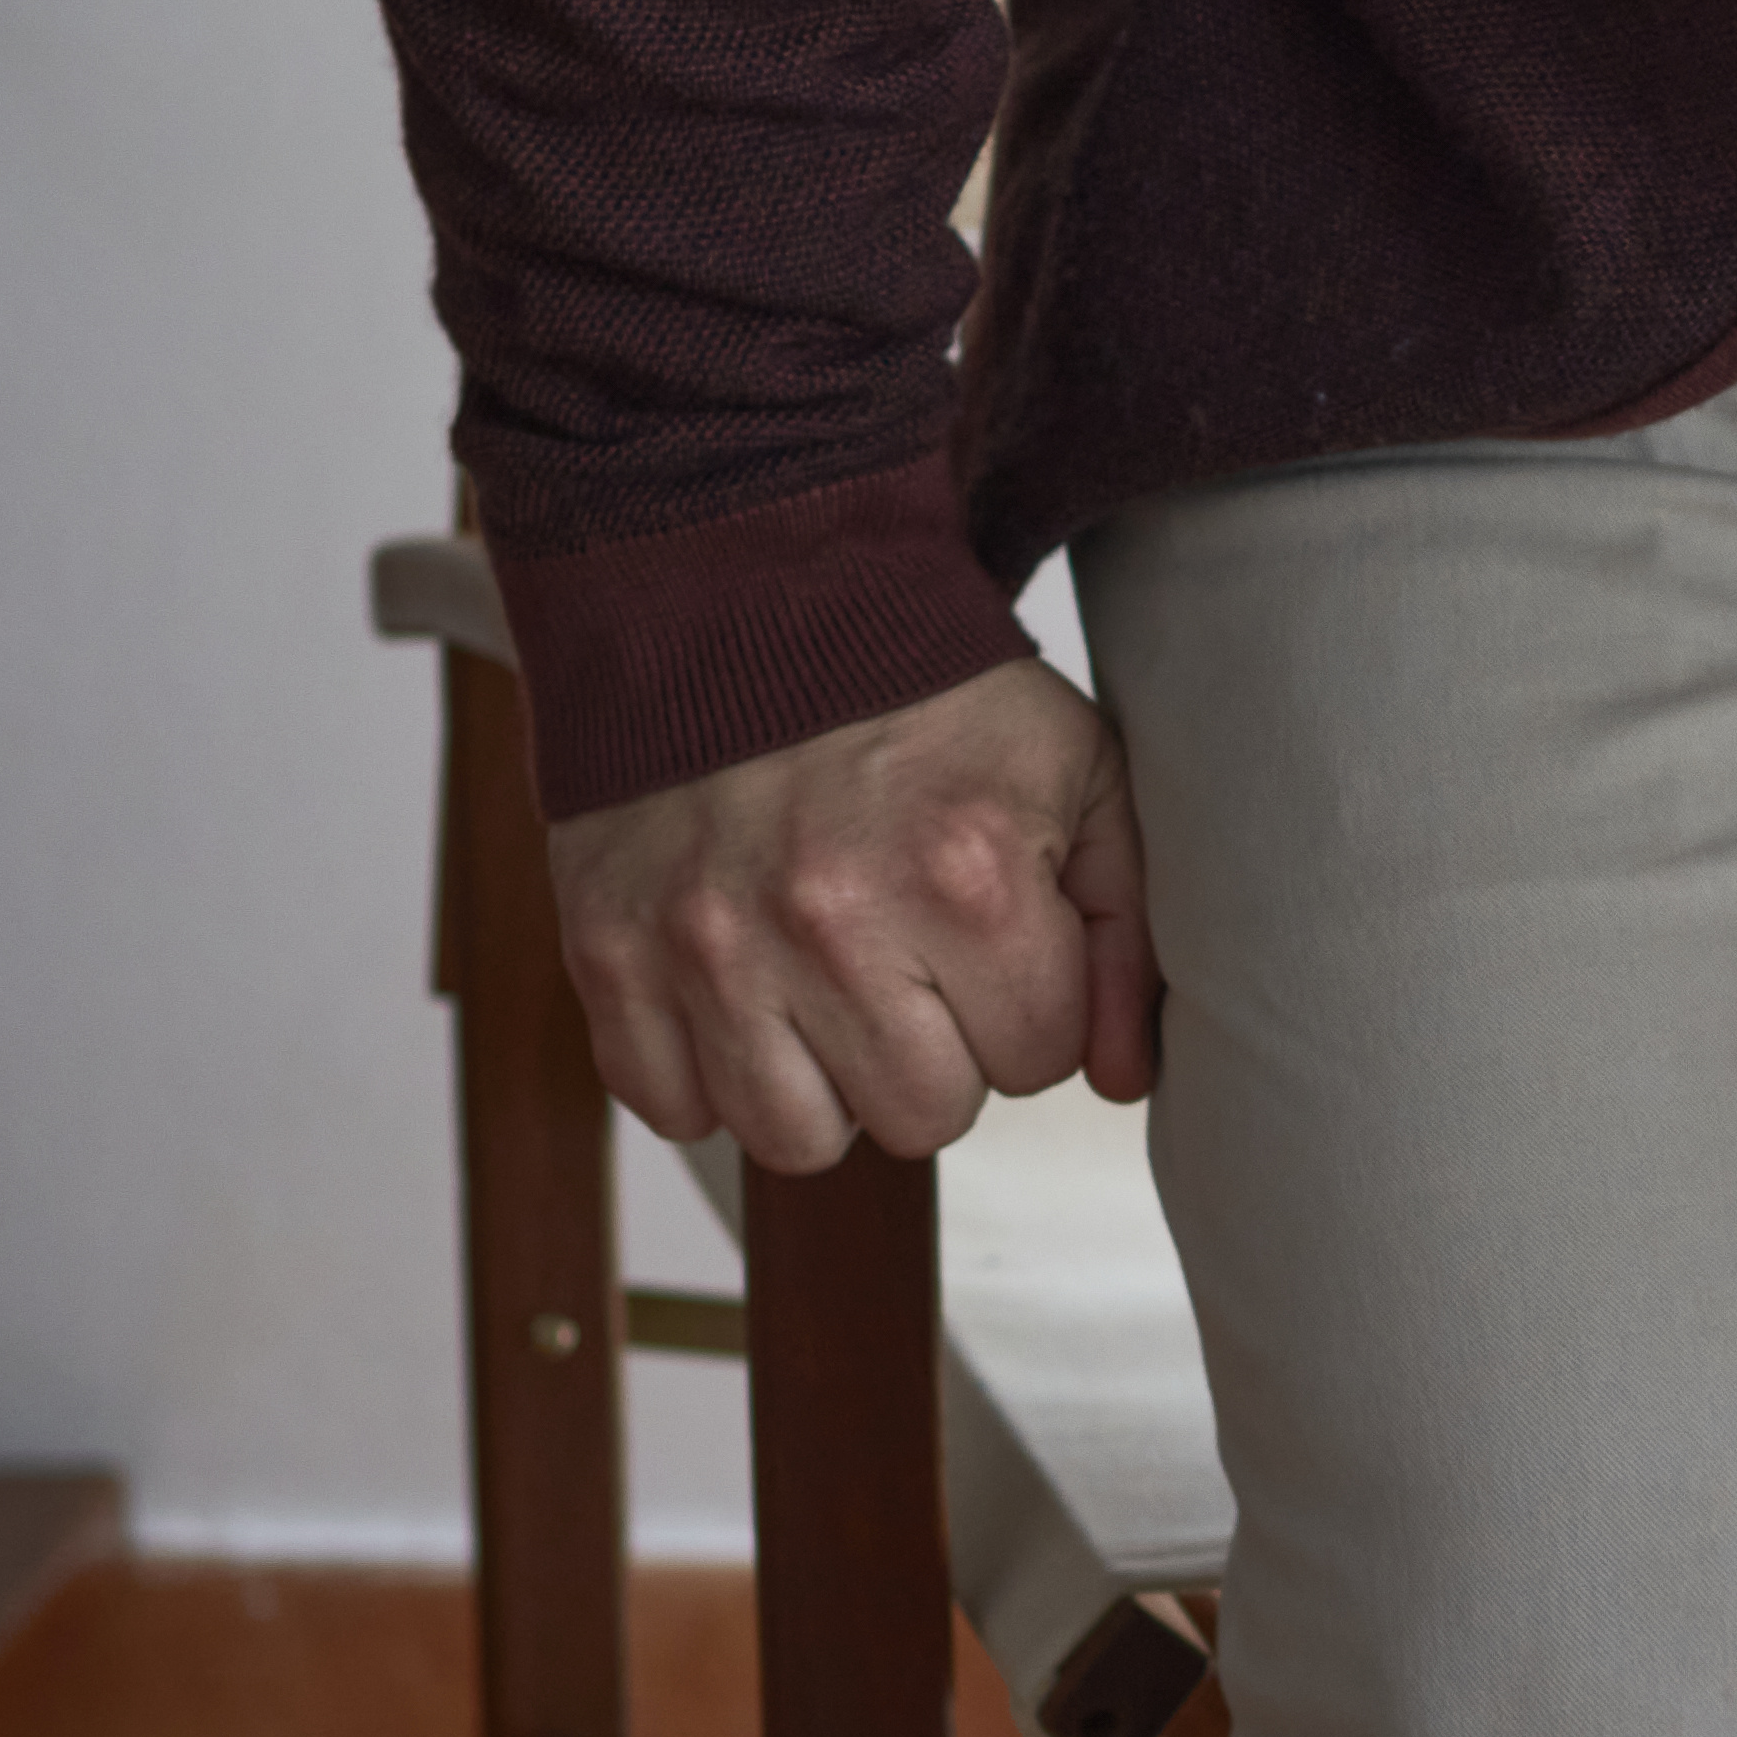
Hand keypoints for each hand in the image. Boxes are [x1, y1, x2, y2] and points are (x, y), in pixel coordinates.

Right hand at [545, 659, 1155, 1168]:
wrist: (738, 597)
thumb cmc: (921, 693)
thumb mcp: (1075, 776)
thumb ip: (1125, 934)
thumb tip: (1123, 1082)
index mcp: (967, 873)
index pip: (1039, 1063)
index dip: (1024, 1002)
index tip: (987, 934)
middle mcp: (833, 921)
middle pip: (923, 1117)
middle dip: (933, 1049)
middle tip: (904, 951)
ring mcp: (709, 946)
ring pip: (798, 1138)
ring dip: (822, 1077)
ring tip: (823, 974)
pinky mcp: (611, 954)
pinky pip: (674, 1108)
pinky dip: (708, 1067)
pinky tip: (738, 980)